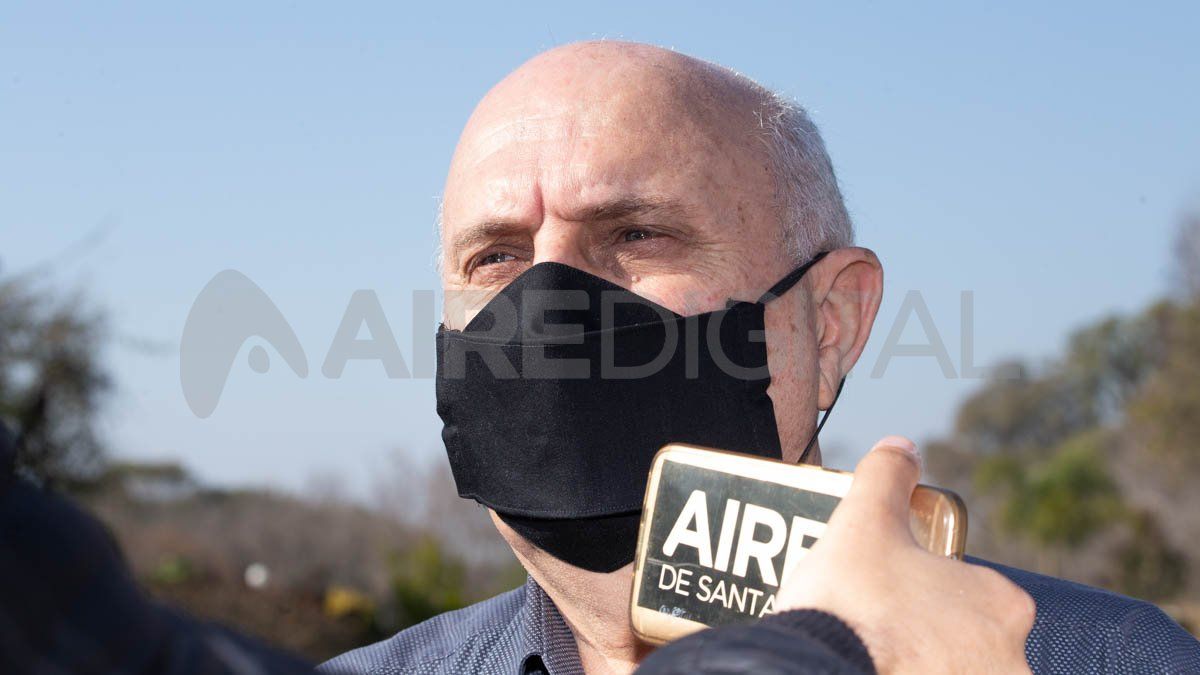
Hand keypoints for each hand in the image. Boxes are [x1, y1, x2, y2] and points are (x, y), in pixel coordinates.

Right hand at [776, 436, 1034, 673]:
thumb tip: (901, 449)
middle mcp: (1009, 664)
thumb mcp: (864, 521)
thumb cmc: (853, 607)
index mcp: (1001, 605)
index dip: (930, 589)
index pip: (977, 592)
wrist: (821, 674)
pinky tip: (869, 672)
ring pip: (955, 672)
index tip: (892, 596)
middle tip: (880, 635)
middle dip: (930, 641)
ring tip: (872, 658)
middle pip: (969, 645)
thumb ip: (887, 477)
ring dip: (923, 665)